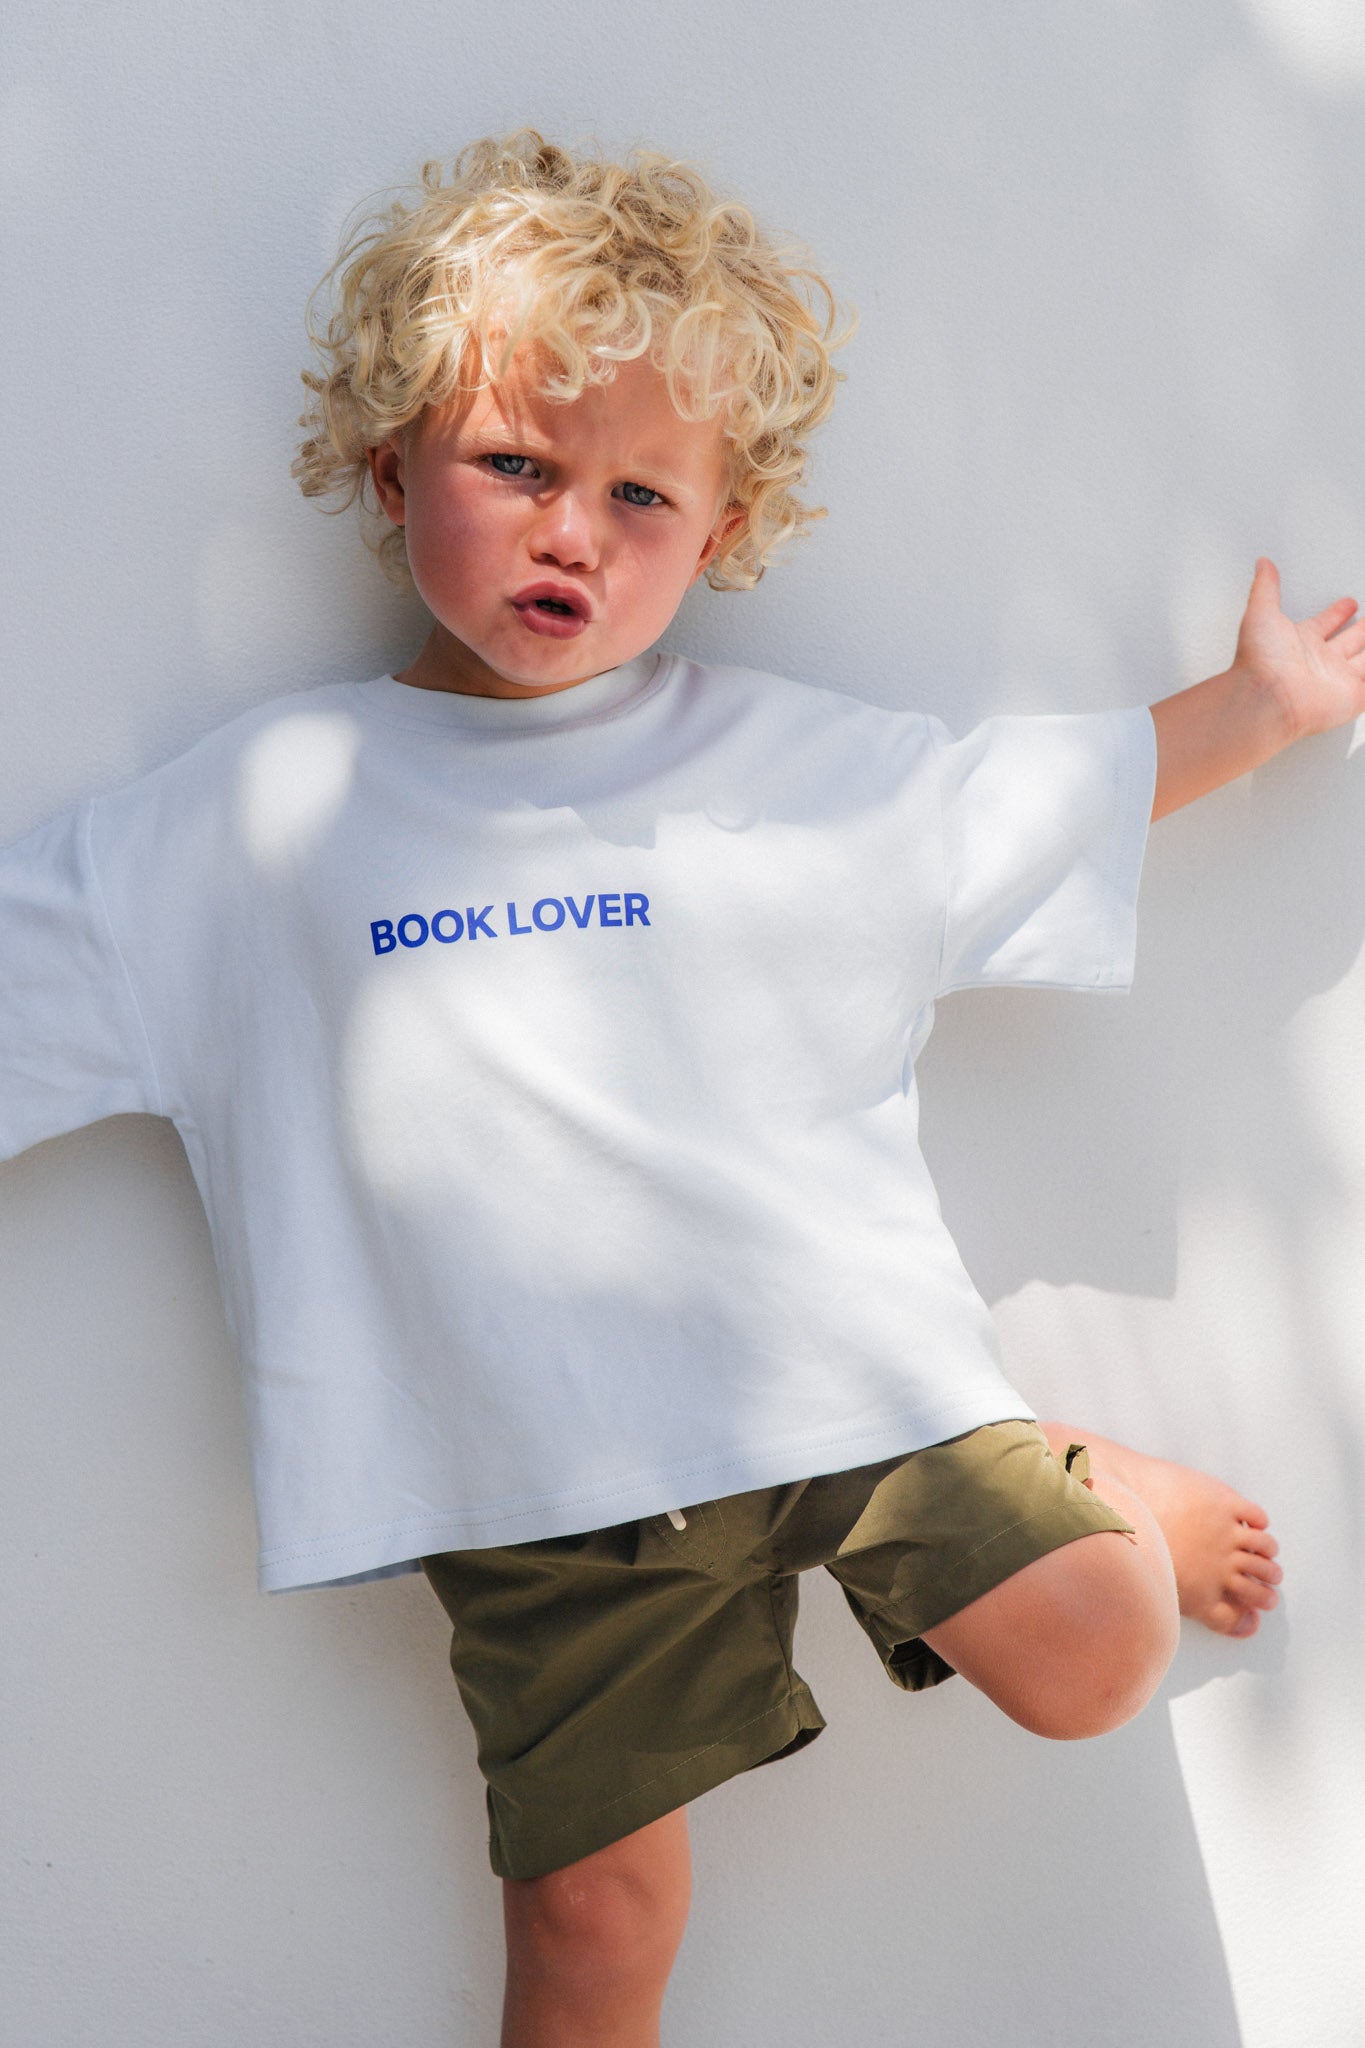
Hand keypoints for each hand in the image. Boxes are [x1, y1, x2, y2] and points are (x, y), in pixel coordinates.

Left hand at [1151, 557, 1364, 818]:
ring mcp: (1337, 679)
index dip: (1337, 613)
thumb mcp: (1261, 612)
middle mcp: (1319, 661)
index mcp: (1301, 641)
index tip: (1348, 604)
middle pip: (1348, 641)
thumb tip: (1262, 565)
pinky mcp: (1352, 696)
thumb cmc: (1261, 662)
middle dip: (1360, 630)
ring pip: (1363, 659)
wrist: (1268, 698)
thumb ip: (1266, 587)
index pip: (1325, 623)